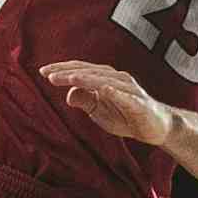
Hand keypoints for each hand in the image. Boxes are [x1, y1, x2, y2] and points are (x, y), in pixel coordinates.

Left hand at [41, 60, 173, 146]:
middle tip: (48, 74)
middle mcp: (117, 79)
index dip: (63, 69)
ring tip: (69, 78)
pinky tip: (103, 89)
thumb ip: (84, 100)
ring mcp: (129, 90)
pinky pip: (126, 96)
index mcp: (105, 79)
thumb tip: (68, 94)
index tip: (43, 71)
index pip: (81, 70)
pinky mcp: (139, 103)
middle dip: (69, 72)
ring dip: (87, 79)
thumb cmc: (126, 115)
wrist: (155, 128)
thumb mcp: (99, 111)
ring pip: (104, 81)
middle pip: (90, 72)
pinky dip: (114, 92)